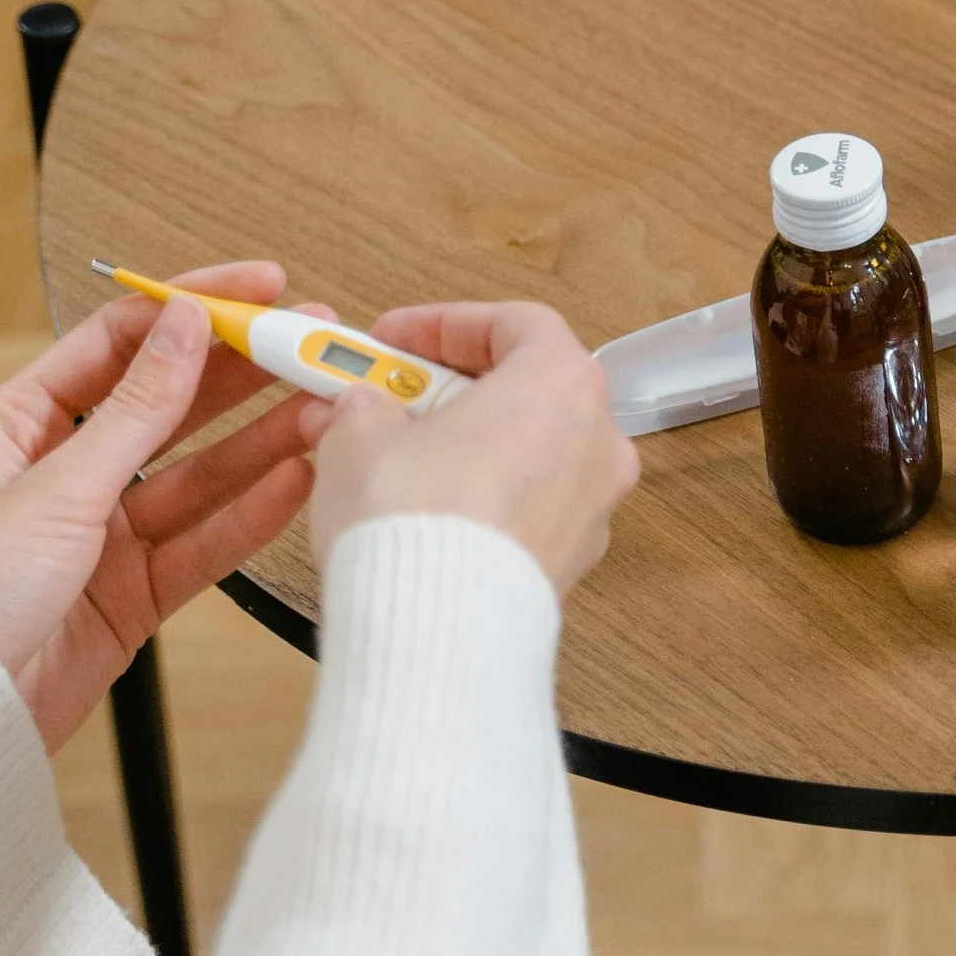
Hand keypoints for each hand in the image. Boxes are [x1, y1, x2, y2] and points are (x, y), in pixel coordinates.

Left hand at [0, 267, 322, 755]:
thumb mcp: (56, 487)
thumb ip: (136, 409)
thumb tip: (186, 324)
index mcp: (19, 423)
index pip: (120, 340)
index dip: (194, 307)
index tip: (264, 288)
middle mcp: (62, 470)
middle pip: (169, 403)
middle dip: (245, 372)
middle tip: (317, 344)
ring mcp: (99, 534)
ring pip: (196, 475)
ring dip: (263, 442)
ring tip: (330, 410)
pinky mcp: (129, 594)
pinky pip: (201, 543)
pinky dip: (249, 515)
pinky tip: (299, 480)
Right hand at [309, 301, 637, 600]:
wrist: (439, 630)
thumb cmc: (414, 515)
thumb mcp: (360, 435)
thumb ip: (362, 406)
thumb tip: (358, 407)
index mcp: (562, 383)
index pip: (515, 324)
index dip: (446, 325)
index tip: (390, 340)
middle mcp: (596, 441)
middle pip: (527, 390)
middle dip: (451, 390)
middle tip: (387, 398)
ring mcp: (592, 509)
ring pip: (529, 455)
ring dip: (468, 448)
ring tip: (396, 461)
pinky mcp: (571, 566)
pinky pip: (527, 512)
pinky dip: (484, 501)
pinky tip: (425, 517)